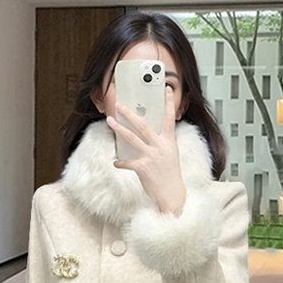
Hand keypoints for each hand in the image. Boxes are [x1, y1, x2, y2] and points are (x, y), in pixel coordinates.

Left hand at [106, 87, 186, 214]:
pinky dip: (120, 162)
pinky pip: (127, 162)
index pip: (169, 118)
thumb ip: (161, 142)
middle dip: (130, 113)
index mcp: (168, 141)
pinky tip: (116, 162)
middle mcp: (160, 146)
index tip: (165, 89)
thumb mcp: (170, 154)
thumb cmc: (170, 174)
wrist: (172, 193)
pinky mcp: (143, 168)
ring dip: (119, 129)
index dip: (167, 103)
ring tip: (110, 121)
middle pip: (143, 125)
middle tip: (120, 105)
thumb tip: (148, 134)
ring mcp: (151, 157)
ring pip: (131, 138)